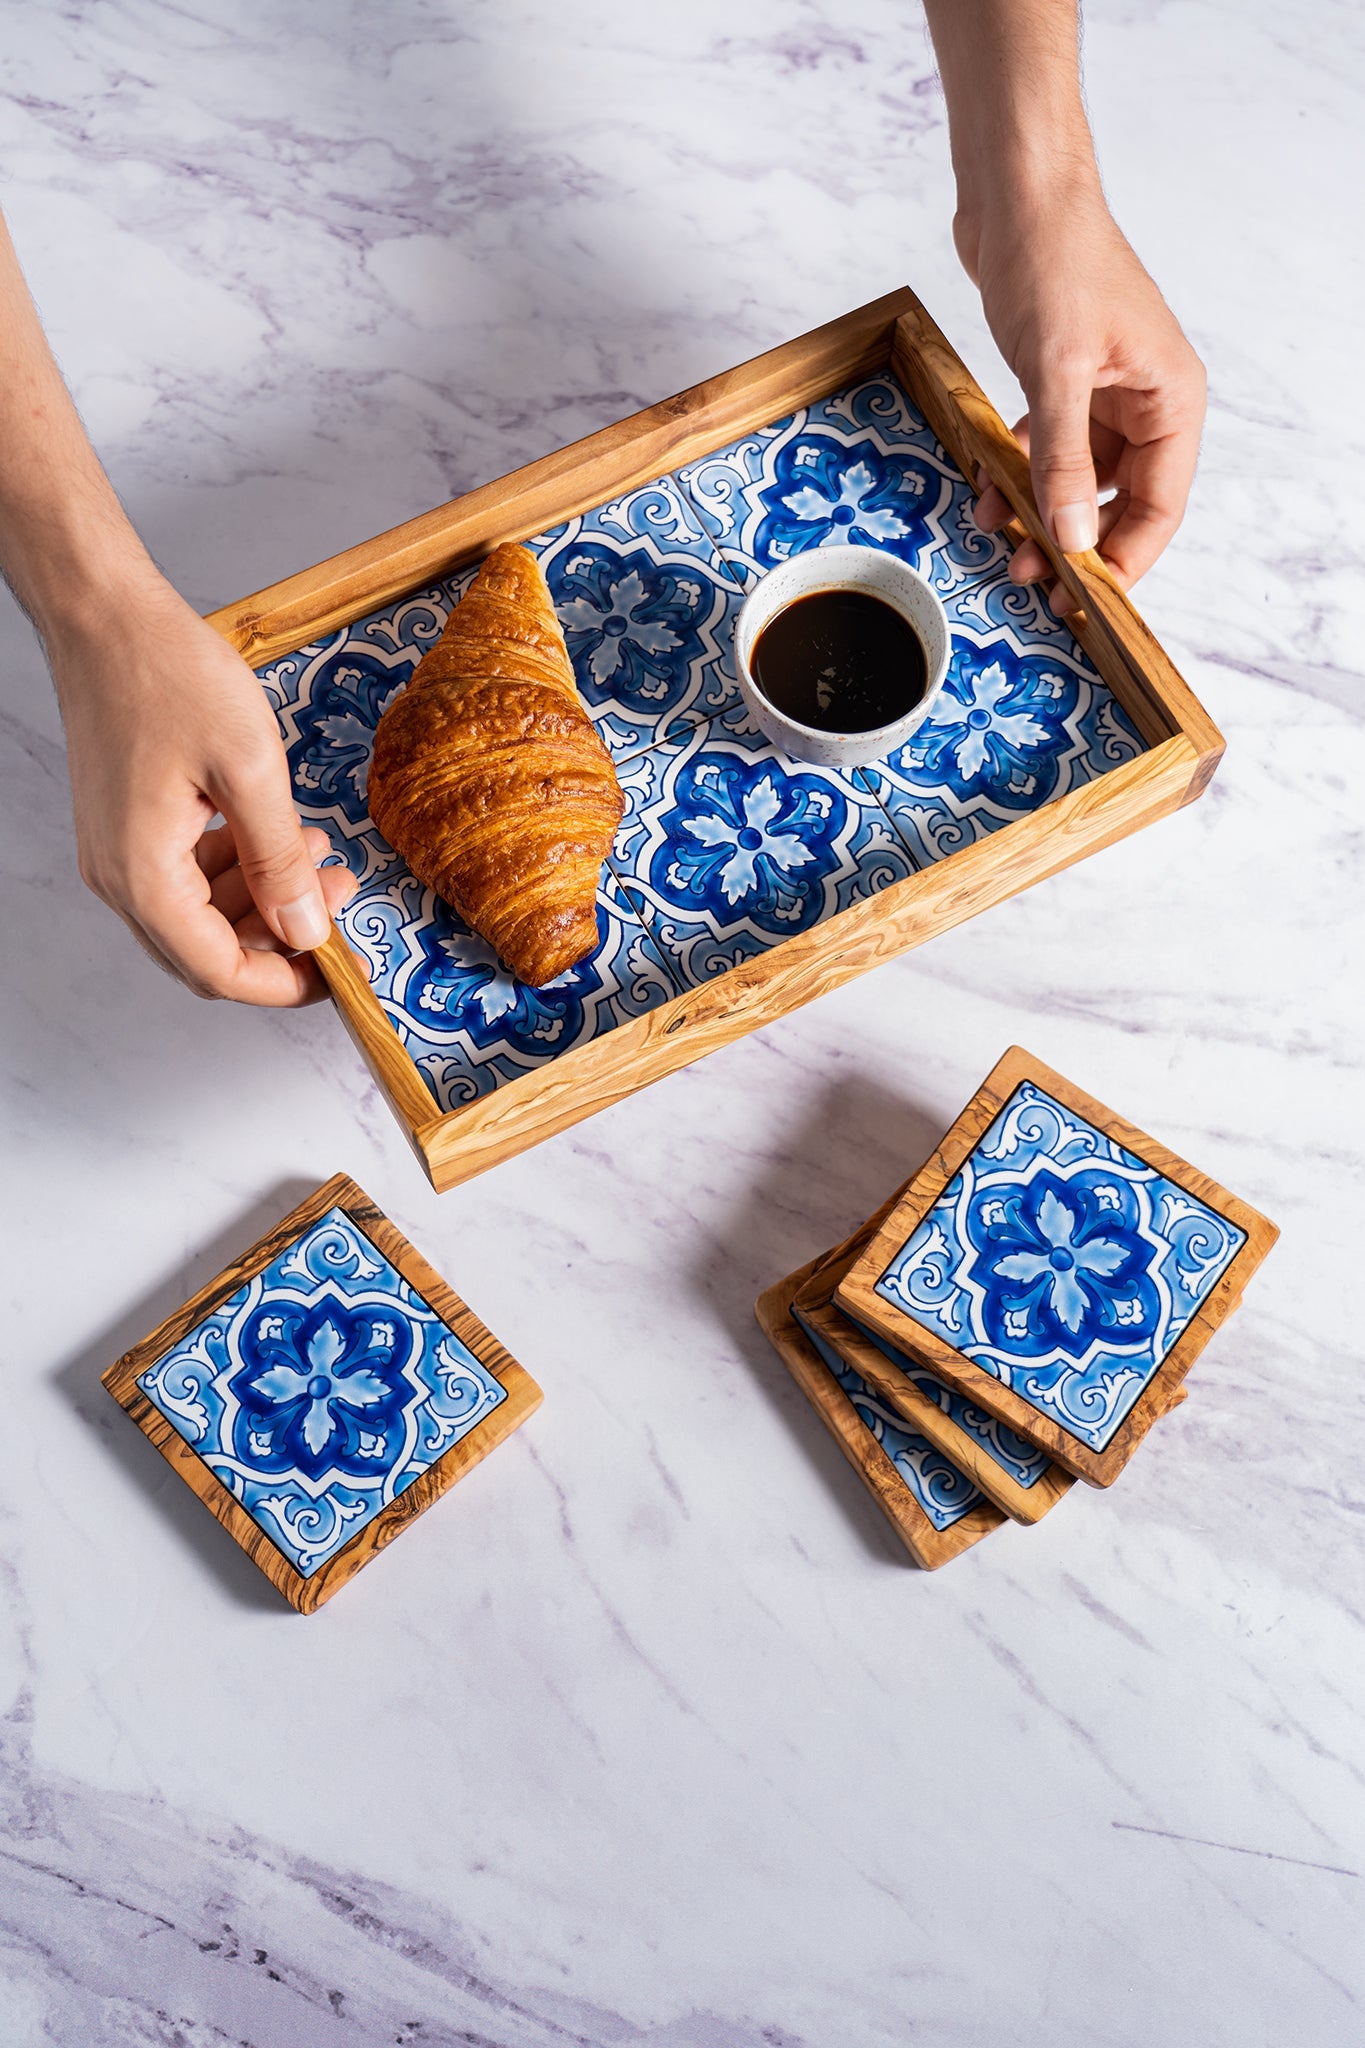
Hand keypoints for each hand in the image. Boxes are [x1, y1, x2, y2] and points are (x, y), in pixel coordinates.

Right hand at [49, 568, 355, 1002]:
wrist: (104, 615)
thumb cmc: (167, 674)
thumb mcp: (250, 769)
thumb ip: (280, 859)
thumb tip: (306, 929)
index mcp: (144, 876)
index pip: (218, 972)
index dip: (284, 983)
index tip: (337, 970)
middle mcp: (120, 878)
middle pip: (205, 953)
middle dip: (279, 937)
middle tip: (337, 893)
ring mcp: (117, 854)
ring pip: (198, 916)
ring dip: (261, 898)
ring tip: (317, 851)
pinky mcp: (125, 827)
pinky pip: (184, 877)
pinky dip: (234, 868)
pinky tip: (275, 832)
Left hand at [960, 186, 1205, 610]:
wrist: (1017, 192)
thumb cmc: (1053, 259)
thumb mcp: (1056, 372)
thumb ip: (1064, 463)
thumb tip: (1074, 540)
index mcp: (1171, 398)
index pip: (1161, 505)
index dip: (1124, 560)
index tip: (1083, 600)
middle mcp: (1147, 399)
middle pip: (1120, 500)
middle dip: (1073, 542)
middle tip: (1027, 579)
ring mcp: (1105, 390)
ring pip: (1078, 478)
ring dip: (1038, 509)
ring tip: (996, 532)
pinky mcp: (1064, 379)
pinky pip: (1050, 447)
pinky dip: (1021, 469)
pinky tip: (989, 486)